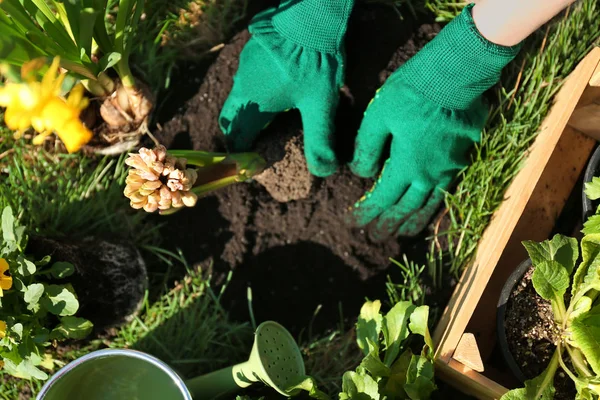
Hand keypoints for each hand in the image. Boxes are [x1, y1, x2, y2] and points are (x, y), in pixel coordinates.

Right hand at [219, 0, 353, 176]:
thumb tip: (324, 170)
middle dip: (239, 136)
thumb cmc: (315, 62)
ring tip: (271, 121)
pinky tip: (277, 92)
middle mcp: (242, 87)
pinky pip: (246, 81)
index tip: (254, 163)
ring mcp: (244, 67)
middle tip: (258, 145)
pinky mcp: (252, 53)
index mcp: (254, 105)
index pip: (236, 139)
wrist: (311, 16)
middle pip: (230, 120)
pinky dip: (254, 94)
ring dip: (248, 114)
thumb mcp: (322, 106)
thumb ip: (320, 141)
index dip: (242, 155)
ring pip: (237, 99)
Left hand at [349, 4, 519, 238]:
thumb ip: (368, 148)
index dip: (368, 212)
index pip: (382, 198)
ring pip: (430, 203)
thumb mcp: (378, 116)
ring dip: (414, 221)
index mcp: (406, 165)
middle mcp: (428, 174)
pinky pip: (448, 190)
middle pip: (406, 207)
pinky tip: (432, 207)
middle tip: (377, 237)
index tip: (354, 223)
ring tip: (404, 234)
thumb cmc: (413, 93)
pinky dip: (436, 204)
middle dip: (389, 223)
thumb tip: (361, 173)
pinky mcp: (462, 157)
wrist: (457, 74)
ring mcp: (449, 168)